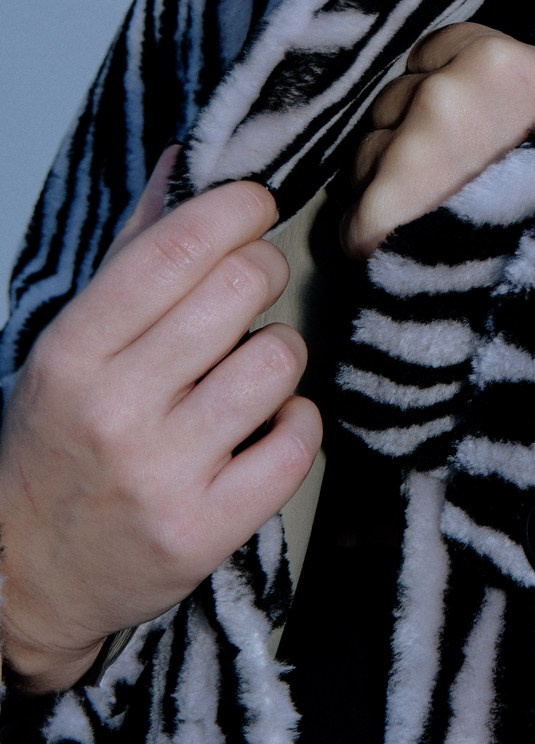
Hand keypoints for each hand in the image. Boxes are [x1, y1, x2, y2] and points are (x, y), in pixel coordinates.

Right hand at [0, 155, 321, 693]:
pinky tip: (264, 427)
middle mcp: (116, 410)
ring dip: (279, 352)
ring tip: (249, 370)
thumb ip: (134, 251)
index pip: (179, 247)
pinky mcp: (208, 530)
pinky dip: (296, 424)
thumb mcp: (70, 345)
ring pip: (278, 360)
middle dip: (264, 271)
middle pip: (240, 290)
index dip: (239, 208)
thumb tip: (185, 161)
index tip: (255, 206)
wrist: (23, 582)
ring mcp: (164, 474)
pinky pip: (299, 441)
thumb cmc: (56, 447)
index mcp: (74, 352)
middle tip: (253, 288)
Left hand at [343, 22, 534, 259]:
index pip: (432, 53)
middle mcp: (445, 96)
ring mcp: (410, 155)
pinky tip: (424, 259)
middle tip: (466, 188)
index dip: (451, 91)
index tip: (479, 131)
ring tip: (449, 228)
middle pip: (394, 105)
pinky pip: (351, 219)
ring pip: (368, 159)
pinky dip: (377, 243)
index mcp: (497, 59)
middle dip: (419, 140)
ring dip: (395, 190)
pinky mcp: (381, 217)